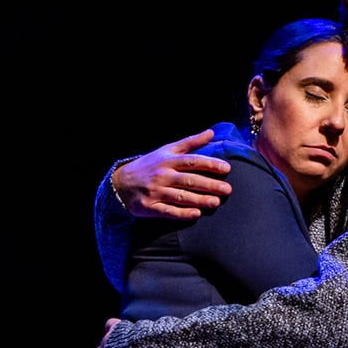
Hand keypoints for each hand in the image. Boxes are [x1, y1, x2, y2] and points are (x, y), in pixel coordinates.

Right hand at [114, 129, 232, 218]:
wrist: (120, 183)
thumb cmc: (150, 165)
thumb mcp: (167, 150)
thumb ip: (190, 143)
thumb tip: (211, 132)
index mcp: (168, 160)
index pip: (192, 161)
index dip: (209, 164)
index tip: (226, 168)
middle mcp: (162, 175)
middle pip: (189, 180)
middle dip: (209, 184)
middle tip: (227, 189)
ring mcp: (155, 191)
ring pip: (181, 196)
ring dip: (199, 200)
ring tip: (216, 202)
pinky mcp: (149, 207)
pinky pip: (168, 211)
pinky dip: (182, 213)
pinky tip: (196, 214)